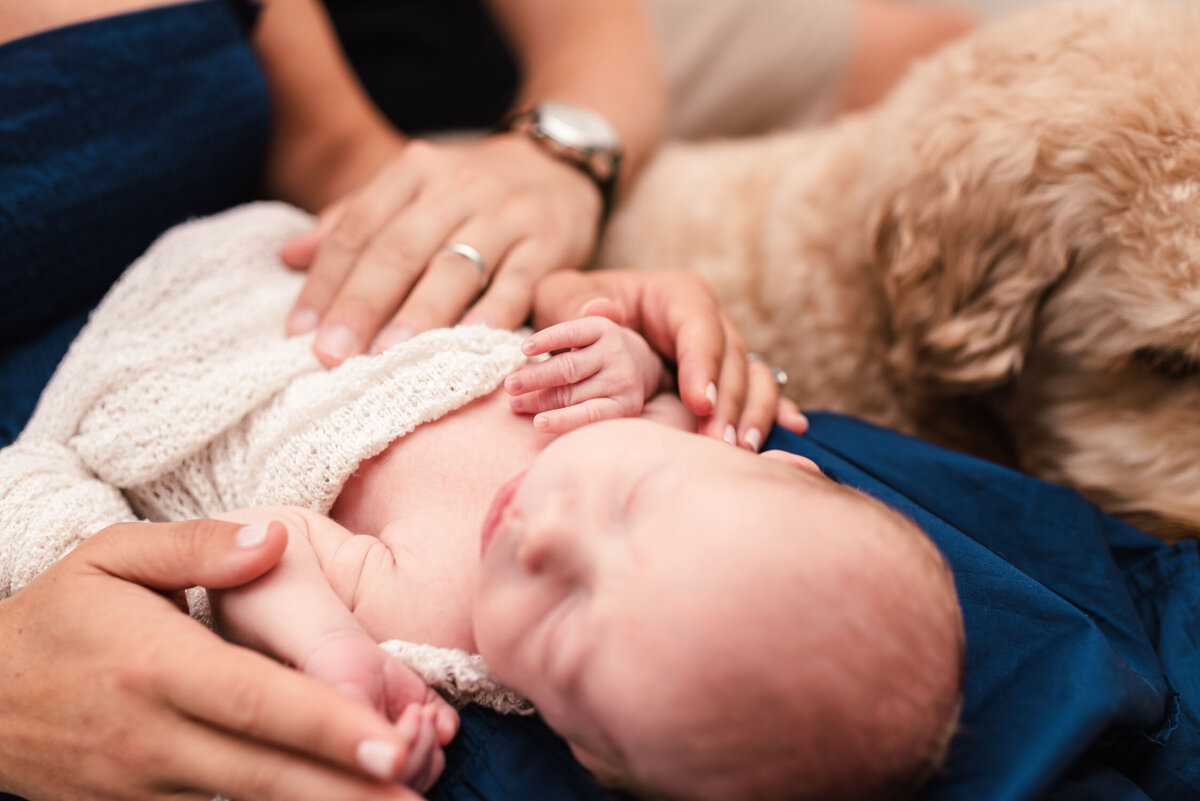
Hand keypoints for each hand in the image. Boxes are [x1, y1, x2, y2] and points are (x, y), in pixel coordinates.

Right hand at [0, 519, 427, 800]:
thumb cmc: (61, 617)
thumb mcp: (113, 558)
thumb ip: (196, 544)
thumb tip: (274, 539)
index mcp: (158, 665)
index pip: (255, 701)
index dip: (325, 726)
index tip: (389, 740)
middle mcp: (153, 735)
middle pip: (263, 773)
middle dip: (344, 791)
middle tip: (414, 793)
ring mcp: (144, 785)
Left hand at [281, 134, 602, 365]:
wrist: (561, 167)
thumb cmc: (471, 194)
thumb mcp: (412, 190)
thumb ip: (354, 220)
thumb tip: (288, 257)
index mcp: (415, 171)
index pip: (359, 227)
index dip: (326, 281)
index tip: (299, 332)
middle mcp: (459, 186)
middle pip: (400, 249)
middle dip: (362, 304)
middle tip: (332, 354)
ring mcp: (508, 214)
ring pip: (456, 266)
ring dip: (420, 314)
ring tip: (388, 355)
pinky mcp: (550, 243)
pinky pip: (517, 282)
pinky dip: (493, 314)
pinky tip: (468, 344)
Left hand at [302, 632, 451, 793]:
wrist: (347, 649)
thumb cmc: (380, 676)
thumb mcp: (420, 697)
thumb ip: (440, 718)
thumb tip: (448, 736)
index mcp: (382, 762)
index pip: (413, 783)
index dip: (430, 763)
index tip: (434, 722)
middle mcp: (366, 763)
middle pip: (410, 783)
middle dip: (427, 749)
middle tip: (426, 715)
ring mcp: (353, 754)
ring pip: (400, 775)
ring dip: (421, 742)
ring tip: (418, 711)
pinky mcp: (343, 739)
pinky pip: (383, 756)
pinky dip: (409, 736)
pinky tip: (414, 709)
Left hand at [531, 269, 808, 449]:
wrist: (593, 324)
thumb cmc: (576, 307)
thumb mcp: (561, 295)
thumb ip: (573, 303)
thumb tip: (600, 313)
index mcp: (678, 296)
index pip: (699, 326)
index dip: (702, 363)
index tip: (697, 400)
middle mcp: (710, 321)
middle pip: (731, 359)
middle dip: (726, 402)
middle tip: (716, 442)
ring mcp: (725, 351)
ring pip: (753, 378)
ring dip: (750, 414)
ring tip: (739, 450)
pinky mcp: (728, 378)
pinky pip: (759, 393)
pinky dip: (775, 412)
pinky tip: (793, 431)